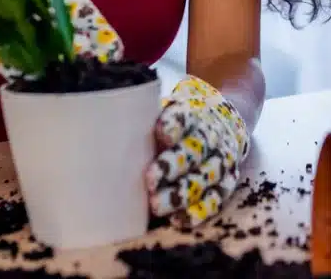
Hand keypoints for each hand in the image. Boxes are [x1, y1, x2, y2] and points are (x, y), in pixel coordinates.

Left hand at [145, 76, 250, 228]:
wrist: (222, 120)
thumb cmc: (179, 120)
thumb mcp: (166, 110)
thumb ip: (144, 120)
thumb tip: (103, 128)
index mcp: (193, 113)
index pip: (185, 116)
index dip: (174, 124)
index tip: (161, 132)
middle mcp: (211, 136)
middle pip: (194, 150)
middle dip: (173, 165)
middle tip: (149, 180)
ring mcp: (221, 159)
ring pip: (205, 177)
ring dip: (182, 192)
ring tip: (157, 205)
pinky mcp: (227, 180)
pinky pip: (216, 197)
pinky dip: (200, 209)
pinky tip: (181, 219)